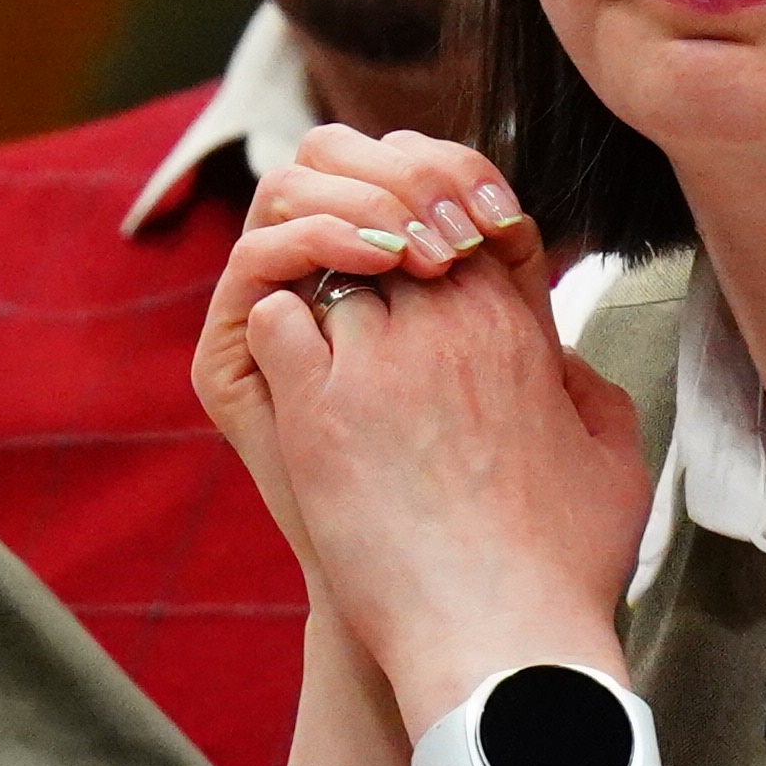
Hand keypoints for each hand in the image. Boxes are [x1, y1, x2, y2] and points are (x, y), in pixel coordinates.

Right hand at [191, 128, 540, 528]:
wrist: (426, 605)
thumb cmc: (490, 510)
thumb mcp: (532, 398)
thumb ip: (530, 312)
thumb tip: (532, 242)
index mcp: (390, 284)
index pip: (404, 172)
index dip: (454, 175)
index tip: (500, 218)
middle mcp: (324, 290)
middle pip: (340, 160)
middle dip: (404, 177)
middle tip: (456, 230)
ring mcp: (272, 318)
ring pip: (292, 190)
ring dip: (358, 202)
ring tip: (413, 251)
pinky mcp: (233, 362)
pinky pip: (255, 262)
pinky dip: (311, 241)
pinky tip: (374, 266)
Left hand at [241, 249, 653, 731]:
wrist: (501, 640)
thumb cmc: (562, 569)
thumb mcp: (615, 464)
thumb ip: (591, 394)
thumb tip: (562, 362)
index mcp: (516, 329)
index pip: (460, 241)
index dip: (436, 273)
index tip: (425, 324)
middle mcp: (448, 326)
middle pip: (392, 251)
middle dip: (378, 284)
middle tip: (369, 348)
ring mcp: (379, 360)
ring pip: (332, 281)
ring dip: (327, 314)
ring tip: (330, 375)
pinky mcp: (316, 407)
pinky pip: (275, 322)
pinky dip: (276, 339)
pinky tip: (290, 385)